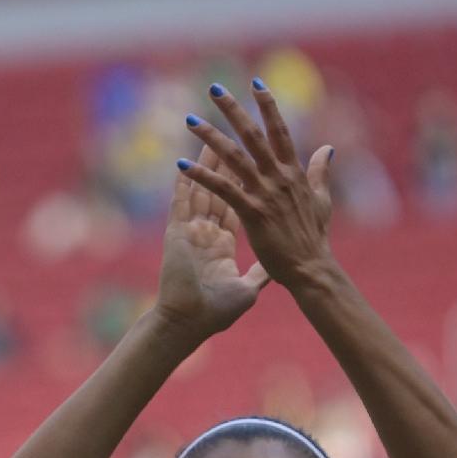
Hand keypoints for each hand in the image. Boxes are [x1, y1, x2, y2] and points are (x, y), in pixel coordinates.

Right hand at [153, 143, 269, 342]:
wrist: (190, 324)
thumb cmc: (215, 313)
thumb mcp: (248, 289)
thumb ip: (262, 273)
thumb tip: (280, 269)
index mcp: (222, 244)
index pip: (237, 203)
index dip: (244, 181)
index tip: (253, 159)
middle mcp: (206, 232)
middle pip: (219, 188)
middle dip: (227, 160)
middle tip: (234, 135)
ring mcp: (190, 230)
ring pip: (201, 187)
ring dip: (207, 161)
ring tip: (213, 133)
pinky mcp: (177, 233)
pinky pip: (181, 200)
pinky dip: (184, 179)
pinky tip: (186, 159)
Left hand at [179, 81, 335, 288]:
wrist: (311, 268)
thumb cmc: (313, 238)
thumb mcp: (321, 199)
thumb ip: (321, 172)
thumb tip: (328, 147)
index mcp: (294, 172)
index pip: (279, 131)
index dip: (268, 105)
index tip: (256, 82)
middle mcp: (280, 176)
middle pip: (253, 135)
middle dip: (233, 109)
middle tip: (214, 88)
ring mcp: (266, 193)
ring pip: (234, 157)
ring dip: (210, 136)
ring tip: (189, 120)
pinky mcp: (253, 212)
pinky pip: (223, 189)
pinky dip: (201, 176)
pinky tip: (181, 165)